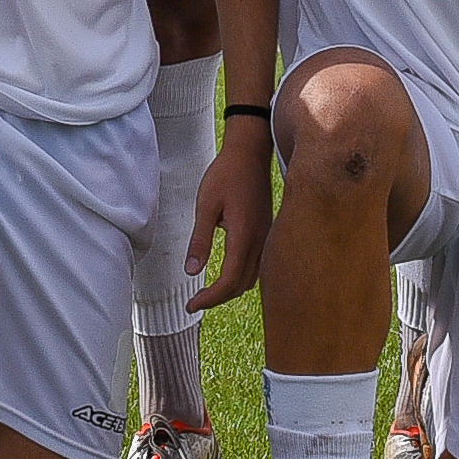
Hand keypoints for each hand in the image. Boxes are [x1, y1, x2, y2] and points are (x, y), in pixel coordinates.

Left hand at [186, 123, 274, 310]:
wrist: (251, 153)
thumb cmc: (226, 174)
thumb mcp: (206, 206)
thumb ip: (200, 240)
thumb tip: (191, 271)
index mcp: (244, 237)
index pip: (229, 281)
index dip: (210, 298)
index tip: (191, 305)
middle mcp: (261, 242)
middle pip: (242, 285)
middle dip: (218, 298)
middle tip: (194, 303)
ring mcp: (268, 238)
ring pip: (253, 278)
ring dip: (231, 289)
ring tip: (208, 292)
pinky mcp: (268, 232)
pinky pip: (259, 265)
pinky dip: (243, 277)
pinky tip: (229, 275)